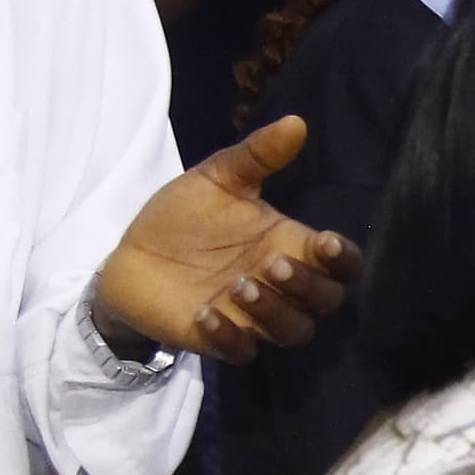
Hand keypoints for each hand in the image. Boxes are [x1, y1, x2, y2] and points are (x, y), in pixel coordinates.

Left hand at [92, 114, 362, 363]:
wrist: (131, 257)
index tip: (322, 242)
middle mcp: (282, 288)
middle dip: (307, 286)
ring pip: (293, 332)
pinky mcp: (221, 341)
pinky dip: (230, 337)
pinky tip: (207, 313)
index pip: (341, 264)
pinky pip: (242, 352)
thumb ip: (257, 156)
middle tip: (270, 264)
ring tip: (239, 285)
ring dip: (274, 313)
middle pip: (326, 302)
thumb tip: (296, 122)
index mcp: (290, 246)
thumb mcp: (217, 179)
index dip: (342, 259)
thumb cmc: (183, 217)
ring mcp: (254, 318)